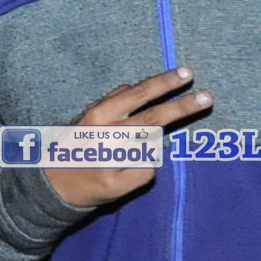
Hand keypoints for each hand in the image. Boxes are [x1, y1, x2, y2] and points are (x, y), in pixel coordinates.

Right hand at [46, 68, 211, 208]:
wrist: (52, 187)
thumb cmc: (73, 147)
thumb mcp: (85, 118)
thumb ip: (109, 102)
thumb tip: (133, 85)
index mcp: (97, 116)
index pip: (136, 94)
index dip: (162, 83)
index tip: (185, 73)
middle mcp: (105, 137)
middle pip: (153, 119)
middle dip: (182, 106)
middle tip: (207, 97)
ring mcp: (112, 161)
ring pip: (152, 145)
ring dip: (147, 145)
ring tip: (124, 151)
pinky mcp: (118, 184)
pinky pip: (148, 169)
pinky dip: (142, 168)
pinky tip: (124, 170)